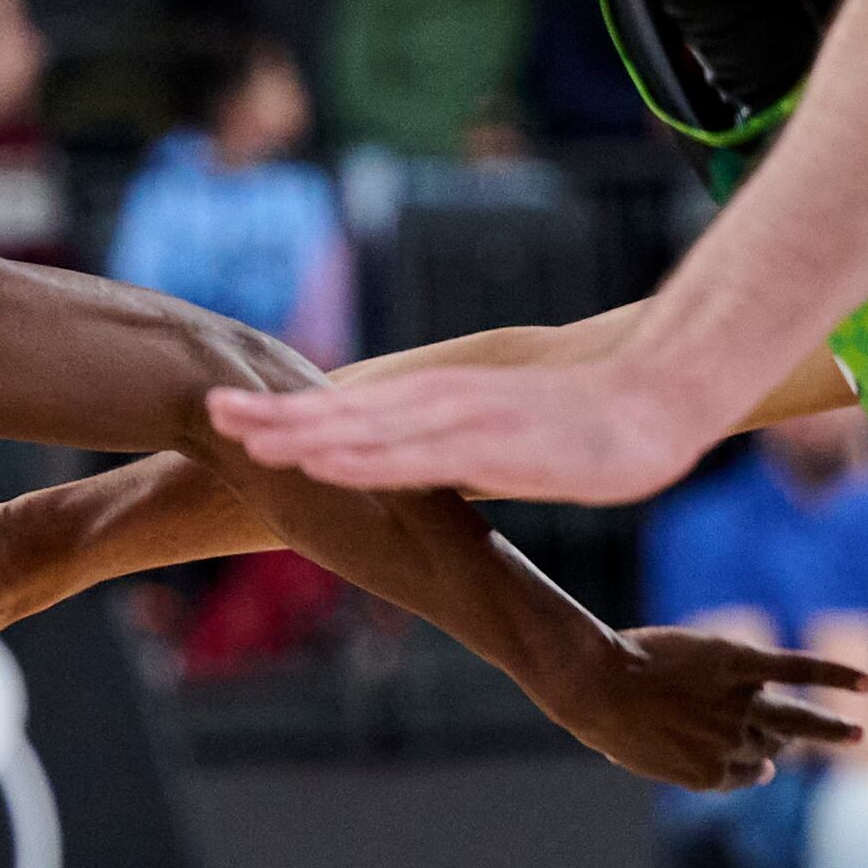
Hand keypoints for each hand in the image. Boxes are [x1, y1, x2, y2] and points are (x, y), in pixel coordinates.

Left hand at [210, 353, 721, 506]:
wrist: (660, 401)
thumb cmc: (587, 424)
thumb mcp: (506, 437)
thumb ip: (457, 449)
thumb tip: (422, 465)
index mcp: (440, 403)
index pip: (351, 406)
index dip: (290, 411)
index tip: (233, 416)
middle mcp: (442, 402)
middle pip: (343, 407)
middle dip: (273, 412)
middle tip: (208, 410)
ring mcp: (464, 419)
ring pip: (367, 425)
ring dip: (301, 427)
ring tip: (241, 430)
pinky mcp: (492, 439)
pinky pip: (414, 451)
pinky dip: (362, 451)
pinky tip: (321, 453)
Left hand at [546, 628, 865, 792]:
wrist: (597, 685)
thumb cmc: (607, 718)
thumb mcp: (641, 754)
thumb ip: (679, 762)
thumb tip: (706, 766)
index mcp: (710, 775)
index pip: (748, 771)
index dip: (752, 761)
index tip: (756, 757)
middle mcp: (733, 745)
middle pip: (771, 744)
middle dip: (776, 740)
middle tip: (814, 739)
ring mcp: (741, 706)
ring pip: (792, 720)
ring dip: (830, 730)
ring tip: (856, 733)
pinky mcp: (743, 665)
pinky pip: (799, 670)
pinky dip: (836, 675)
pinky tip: (866, 684)